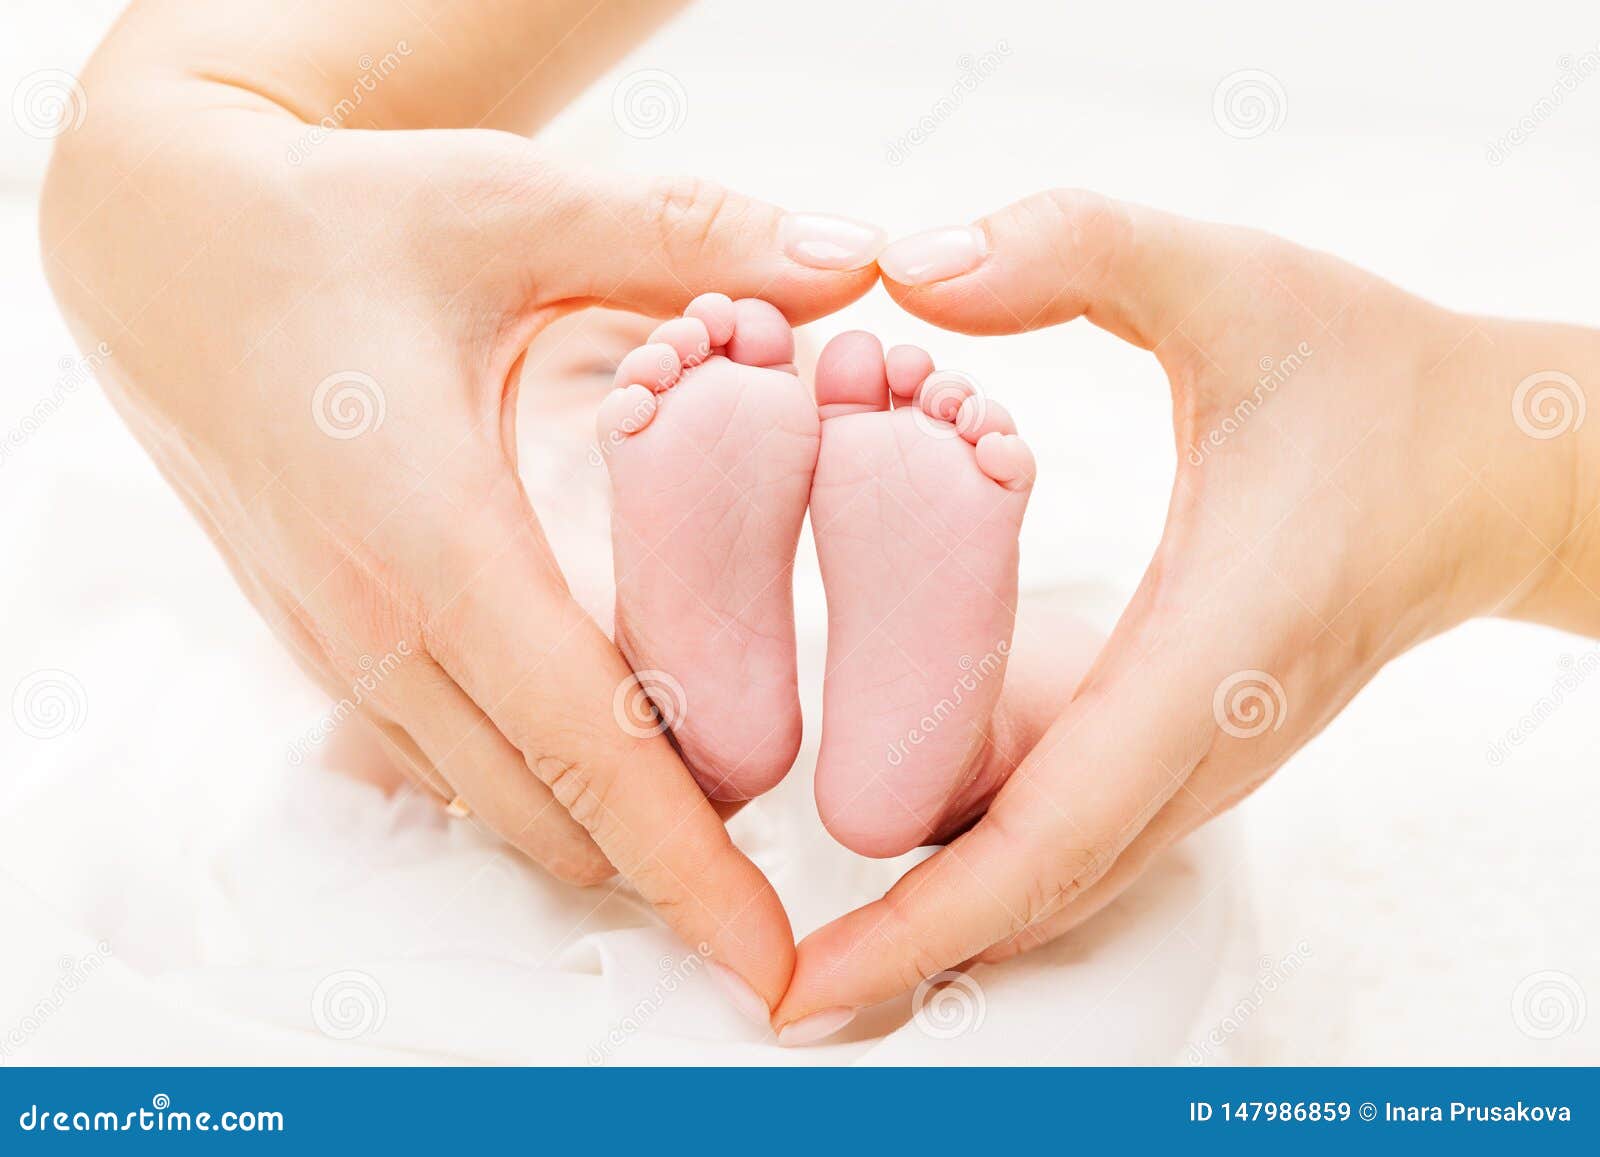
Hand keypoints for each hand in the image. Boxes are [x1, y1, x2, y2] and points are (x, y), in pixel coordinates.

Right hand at [41, 67, 882, 1010]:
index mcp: (432, 542)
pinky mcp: (328, 647)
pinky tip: (607, 729)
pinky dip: (538, 778)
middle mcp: (377, 629)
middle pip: (549, 819)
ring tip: (724, 788)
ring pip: (494, 807)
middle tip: (795, 837)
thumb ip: (690, 238)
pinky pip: (446, 762)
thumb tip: (848, 262)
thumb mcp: (513, 206)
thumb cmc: (328, 226)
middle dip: (675, 858)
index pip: (587, 754)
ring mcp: (340, 652)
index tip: (769, 963)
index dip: (692, 871)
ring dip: (608, 821)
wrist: (159, 247)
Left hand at [775, 190, 1599, 1030]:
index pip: (1053, 831)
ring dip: (944, 916)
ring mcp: (1203, 752)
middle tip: (778, 987)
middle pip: (1039, 890)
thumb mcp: (1232, 279)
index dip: (927, 920)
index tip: (818, 978)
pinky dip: (992, 858)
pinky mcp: (1195, 737)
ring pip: (1059, 873)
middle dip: (908, 950)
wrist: (1493, 463)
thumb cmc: (1378, 380)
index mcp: (1210, 652)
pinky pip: (1081, 826)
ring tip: (819, 939)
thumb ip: (1080, 249)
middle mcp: (1203, 736)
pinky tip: (909, 840)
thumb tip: (911, 266)